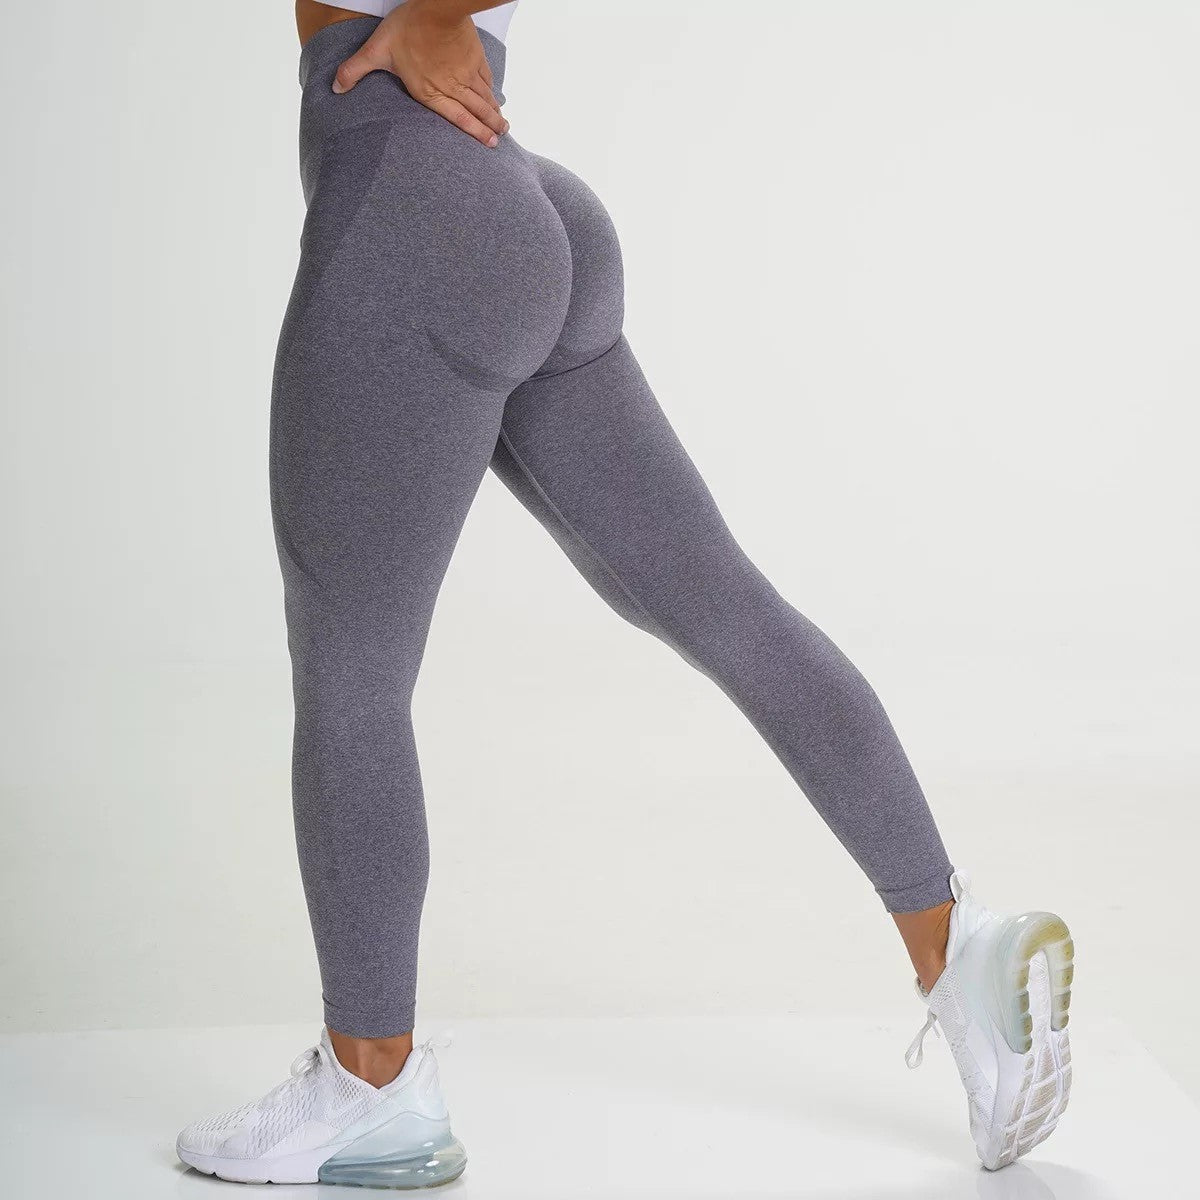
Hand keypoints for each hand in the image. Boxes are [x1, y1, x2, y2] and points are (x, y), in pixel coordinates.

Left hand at [332, 1, 508, 147]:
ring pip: (485, 98)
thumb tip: (336, 88)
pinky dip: (492, 90)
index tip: (488, 144)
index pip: (458, 119)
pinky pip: (486, 79)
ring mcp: (467, 73)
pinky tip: (495, 95)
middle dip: (490, 127)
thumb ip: (356, 70)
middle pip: (476, 112)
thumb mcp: (377, 49)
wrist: (438, 6)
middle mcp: (453, 87)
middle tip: (500, 137)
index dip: (474, 134)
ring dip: (494, 112)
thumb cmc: (408, 29)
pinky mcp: (475, 57)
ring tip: (504, 124)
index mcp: (432, 92)